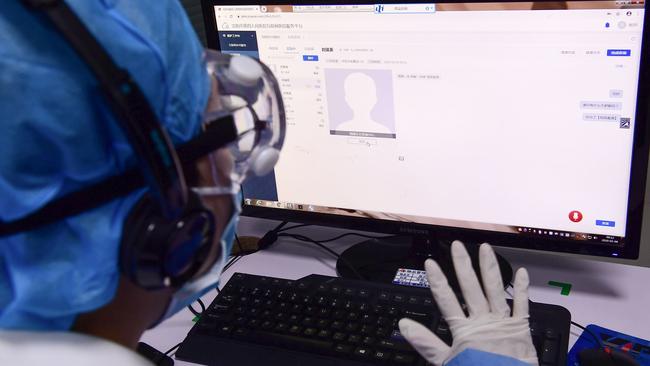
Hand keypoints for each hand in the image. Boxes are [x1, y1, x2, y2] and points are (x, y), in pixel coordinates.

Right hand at [398, 241, 537, 364]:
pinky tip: (521, 272)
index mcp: (464, 330)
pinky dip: (522, 289)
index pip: (446, 299)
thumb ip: (426, 342)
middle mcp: (483, 321)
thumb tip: (404, 325)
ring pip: (495, 289)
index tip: (430, 263)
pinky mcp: (520, 329)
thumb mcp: (446, 362)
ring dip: (489, 268)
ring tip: (485, 248)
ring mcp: (502, 323)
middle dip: (463, 265)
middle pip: (471, 288)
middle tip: (457, 246)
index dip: (437, 280)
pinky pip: (523, 305)